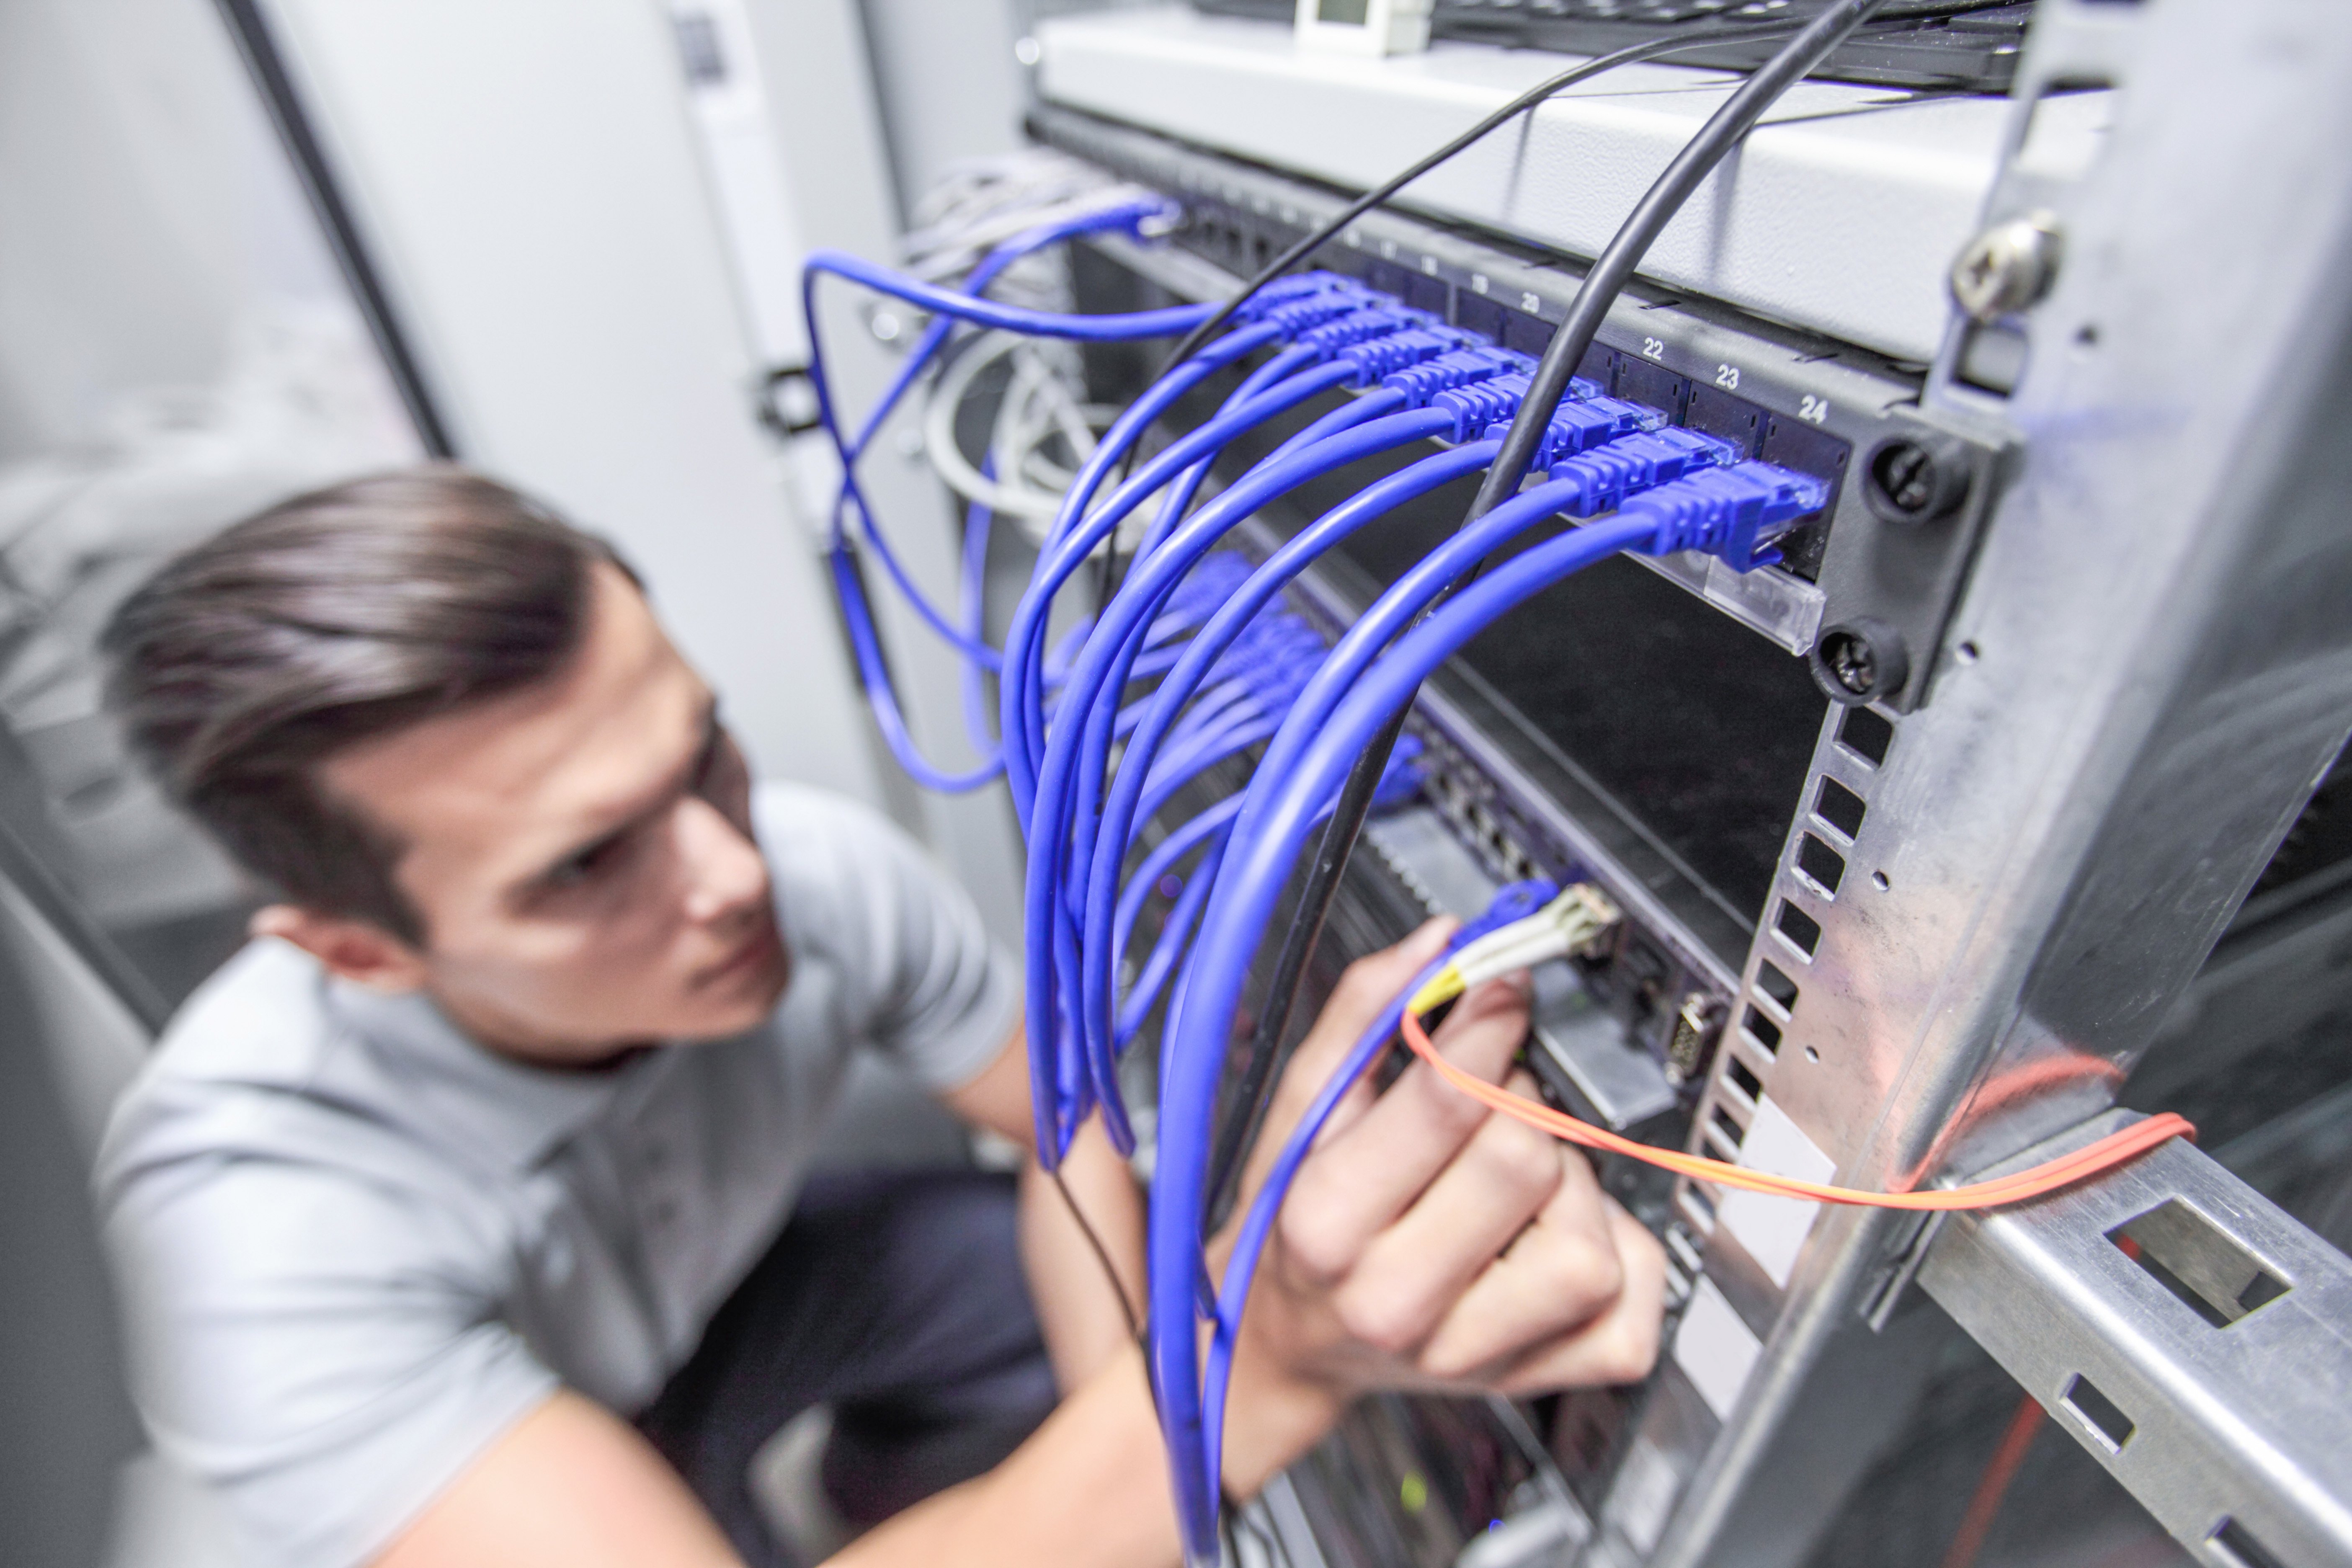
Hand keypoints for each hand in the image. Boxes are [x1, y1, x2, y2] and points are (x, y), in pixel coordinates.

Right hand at [1216, 919, 1665, 1488]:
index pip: (1451, 1101)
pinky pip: (1630, 1300)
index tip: (1500, 987)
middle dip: (1518, 1103)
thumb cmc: (1293, 1220)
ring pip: (1588, 1237)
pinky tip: (1553, 1234)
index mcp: (1328, 1225)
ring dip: (1566, 1183)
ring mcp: (1471, 1353)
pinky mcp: (1534, 1378)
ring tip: (1512, 1178)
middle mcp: (1397, 1300)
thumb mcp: (1300, 1107)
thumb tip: (1442, 942)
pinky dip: (1616, 1252)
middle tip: (1489, 1099)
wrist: (1285, 1343)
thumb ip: (1364, 1014)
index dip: (1491, 1021)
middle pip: (1527, 1157)